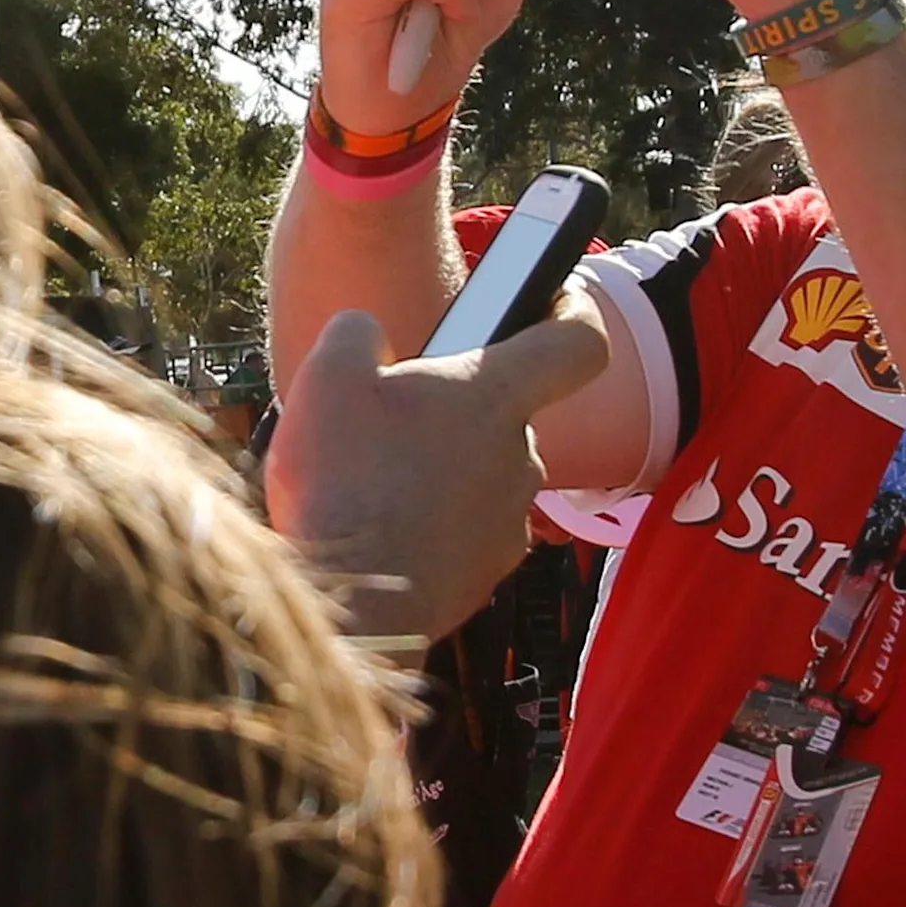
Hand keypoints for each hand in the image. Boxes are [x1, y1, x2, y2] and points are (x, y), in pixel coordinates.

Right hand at [265, 303, 608, 636]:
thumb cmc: (347, 486)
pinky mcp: (490, 565)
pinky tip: (382, 526)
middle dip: (459, 407)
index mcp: (495, 396)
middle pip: (507, 411)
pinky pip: (467, 526)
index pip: (578, 342)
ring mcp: (511, 516)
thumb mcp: (327, 380)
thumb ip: (355, 333)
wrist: (355, 606)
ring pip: (483, 471)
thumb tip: (365, 332)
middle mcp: (521, 453)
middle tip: (395, 414)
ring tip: (375, 478)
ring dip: (442, 467)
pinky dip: (434, 520)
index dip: (575, 313)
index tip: (556, 300)